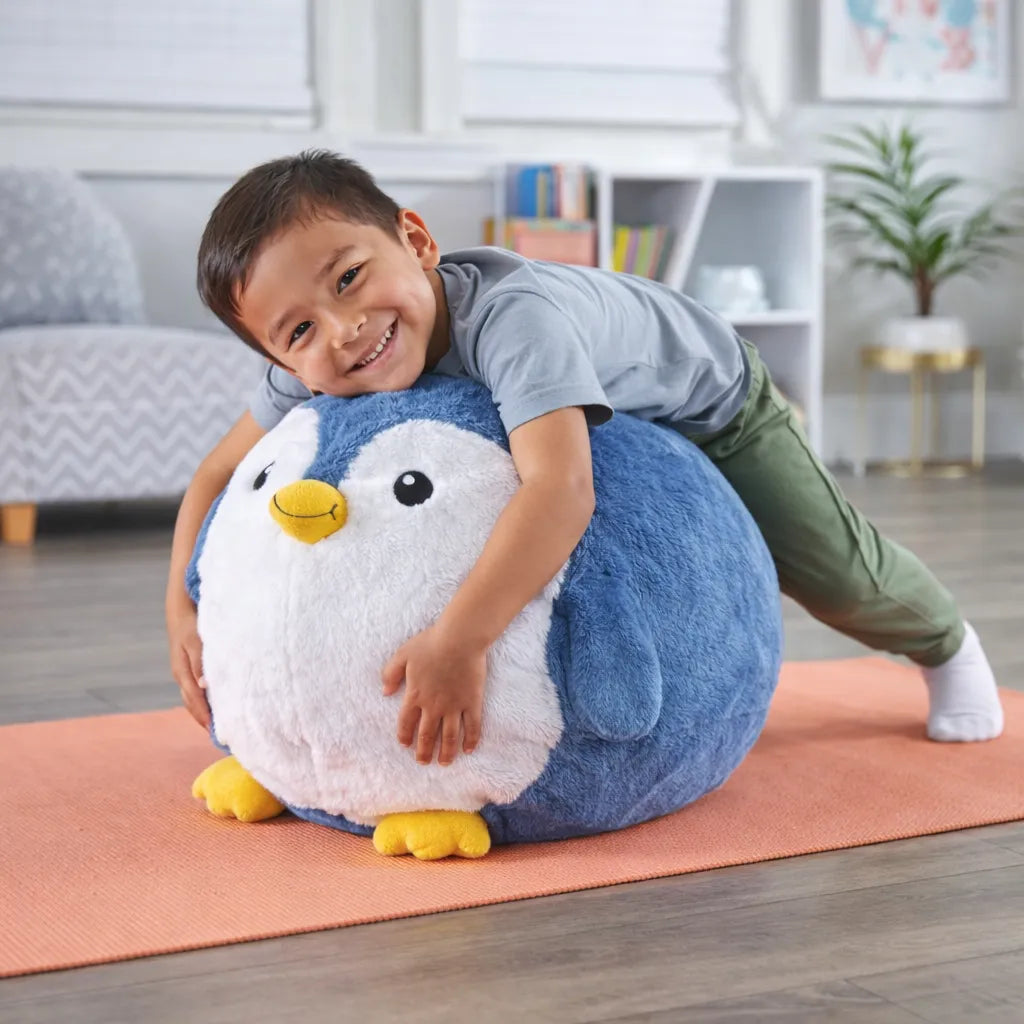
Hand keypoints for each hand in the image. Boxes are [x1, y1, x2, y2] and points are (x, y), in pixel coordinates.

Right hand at [166, 599, 210, 728]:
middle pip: (192, 704)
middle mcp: (181, 676)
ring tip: (218, 726)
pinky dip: (203, 701)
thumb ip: (200, 663)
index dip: (205, 716)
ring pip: (192, 699)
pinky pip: (194, 691)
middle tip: (221, 735)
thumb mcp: (196, 642)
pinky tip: (214, 705)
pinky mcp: (188, 669)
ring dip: (203, 712)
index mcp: (182, 672)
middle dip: (204, 719)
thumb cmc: (191, 625)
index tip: (217, 730)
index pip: (195, 701)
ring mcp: (183, 673)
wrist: (180, 612)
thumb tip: (204, 686)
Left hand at [381, 625, 486, 765]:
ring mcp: (454, 706)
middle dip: (424, 751)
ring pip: (449, 736)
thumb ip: (390, 674)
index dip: (405, 736)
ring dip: (446, 752)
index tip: (406, 745)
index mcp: (415, 695)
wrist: (460, 639)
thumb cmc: (430, 643)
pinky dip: (471, 740)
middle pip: (427, 735)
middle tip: (423, 762)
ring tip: (444, 763)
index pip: (407, 723)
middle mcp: (434, 706)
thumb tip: (385, 692)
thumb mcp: (403, 655)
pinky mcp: (472, 702)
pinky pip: (472, 726)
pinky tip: (468, 750)